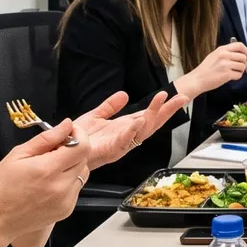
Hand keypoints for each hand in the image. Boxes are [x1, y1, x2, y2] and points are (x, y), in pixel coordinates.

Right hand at [0, 119, 91, 238]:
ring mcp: (66, 201)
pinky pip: (76, 188)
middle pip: (84, 159)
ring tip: (49, 168)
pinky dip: (67, 182)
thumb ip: (46, 139)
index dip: (79, 135)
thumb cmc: (0, 187)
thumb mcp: (17, 155)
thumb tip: (66, 125)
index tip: (68, 132)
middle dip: (73, 149)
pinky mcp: (66, 210)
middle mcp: (61, 187)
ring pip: (82, 174)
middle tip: (53, 150)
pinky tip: (48, 183)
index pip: (82, 146)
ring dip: (72, 166)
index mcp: (47, 170)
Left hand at [73, 91, 188, 169]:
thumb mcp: (96, 116)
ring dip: (153, 116)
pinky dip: (132, 131)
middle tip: (181, 98)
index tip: (176, 96)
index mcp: (125, 128)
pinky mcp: (110, 150)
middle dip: (167, 111)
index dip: (162, 107)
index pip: (149, 116)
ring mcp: (121, 145)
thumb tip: (124, 95)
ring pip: (143, 131)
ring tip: (161, 102)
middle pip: (153, 123)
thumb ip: (110, 106)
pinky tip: (139, 120)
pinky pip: (124, 141)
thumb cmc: (79, 138)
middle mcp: (127, 137)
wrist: (65, 150)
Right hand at [179, 42, 246, 95]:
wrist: (198, 79)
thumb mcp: (214, 55)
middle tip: (238, 67)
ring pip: (243, 66)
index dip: (245, 50)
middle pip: (243, 57)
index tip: (246, 56)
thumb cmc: (206, 69)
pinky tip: (230, 77)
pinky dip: (237, 77)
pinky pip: (239, 75)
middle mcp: (224, 55)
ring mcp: (226, 65)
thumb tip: (240, 53)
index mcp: (221, 49)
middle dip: (243, 63)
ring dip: (240, 71)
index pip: (239, 45)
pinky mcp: (227, 74)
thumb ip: (226, 53)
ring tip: (233, 73)